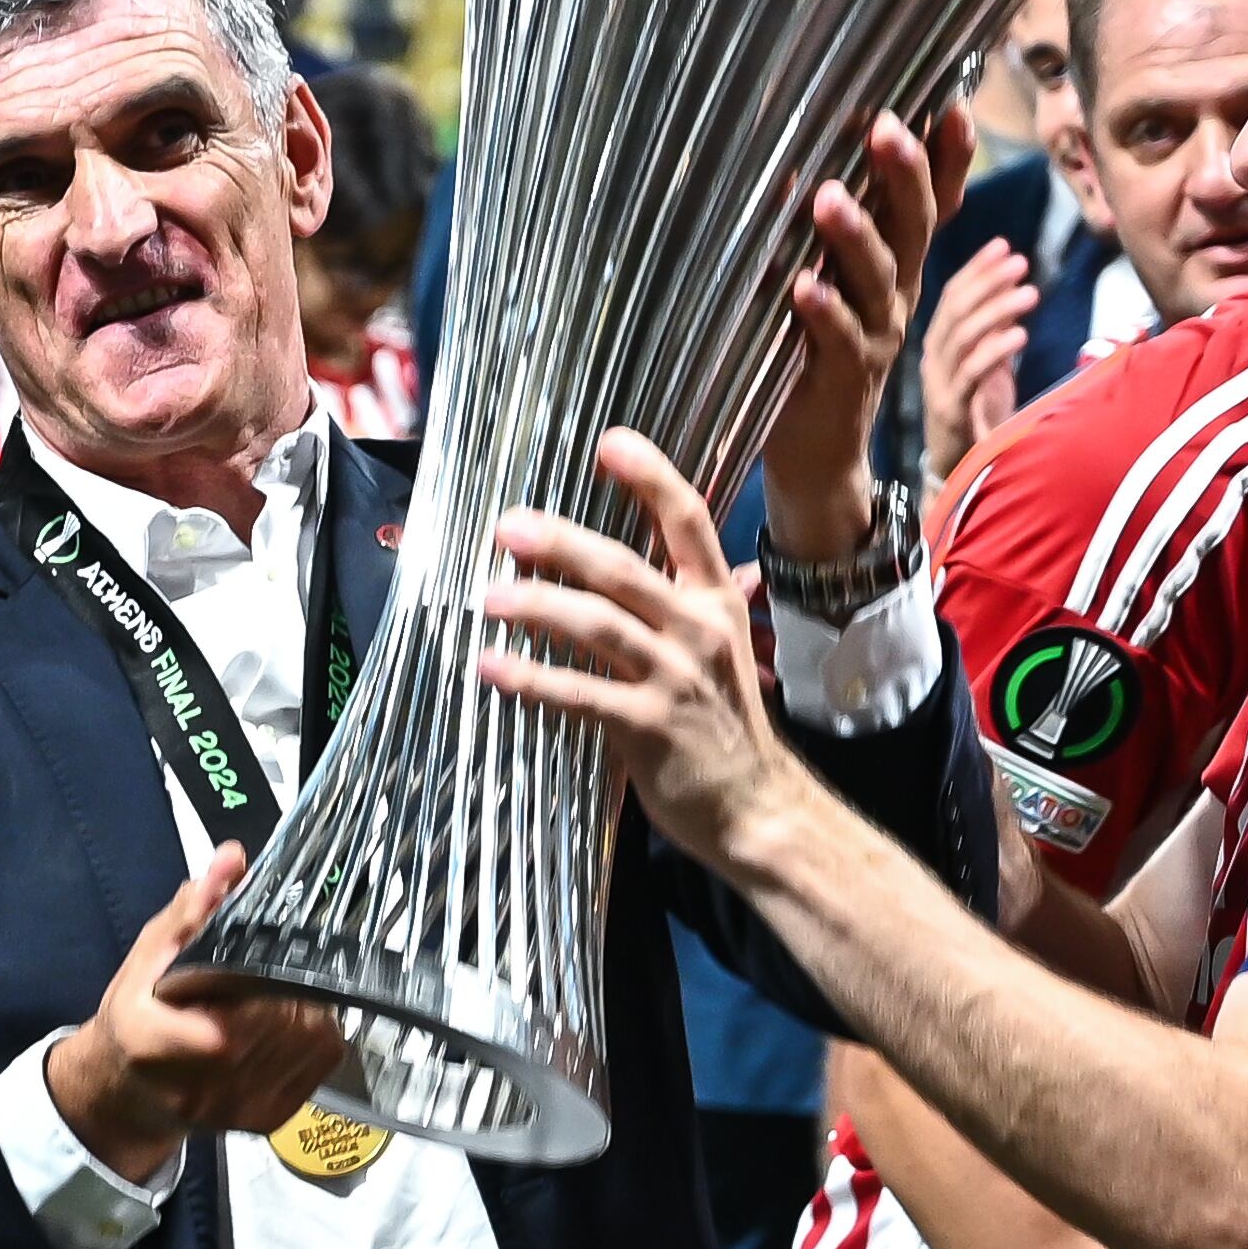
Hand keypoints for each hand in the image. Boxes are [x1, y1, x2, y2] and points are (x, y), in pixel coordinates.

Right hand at [44, 843, 350, 1179]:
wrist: (128, 1094)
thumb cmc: (137, 1019)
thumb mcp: (148, 957)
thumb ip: (192, 910)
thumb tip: (233, 859)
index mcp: (157, 1042)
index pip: (238, 1012)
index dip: (264, 975)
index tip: (265, 952)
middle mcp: (202, 1087)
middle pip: (284, 1021)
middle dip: (288, 984)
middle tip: (271, 968)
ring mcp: (239, 1109)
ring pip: (311, 1041)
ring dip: (305, 1008)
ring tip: (276, 993)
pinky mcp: (269, 1121)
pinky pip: (319, 1065)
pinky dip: (314, 1036)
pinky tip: (286, 1023)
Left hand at [478, 428, 818, 870]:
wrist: (756, 805)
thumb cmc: (725, 725)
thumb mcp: (720, 648)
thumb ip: (680, 601)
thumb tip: (628, 560)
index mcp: (716, 601)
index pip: (689, 522)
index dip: (650, 477)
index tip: (609, 443)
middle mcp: (698, 630)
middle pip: (624, 568)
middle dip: (561, 543)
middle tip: (509, 525)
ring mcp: (673, 678)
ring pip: (597, 625)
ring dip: (538, 605)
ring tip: (490, 596)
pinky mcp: (647, 727)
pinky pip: (580, 694)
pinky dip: (532, 679)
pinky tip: (493, 666)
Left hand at [761, 102, 968, 561]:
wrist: (816, 454)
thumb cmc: (815, 352)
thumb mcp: (838, 284)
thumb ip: (841, 232)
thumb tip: (810, 157)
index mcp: (896, 268)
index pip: (931, 203)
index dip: (945, 158)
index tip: (950, 105)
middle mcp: (896, 297)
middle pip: (913, 228)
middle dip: (905, 175)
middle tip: (888, 127)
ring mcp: (874, 337)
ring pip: (877, 279)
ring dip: (856, 237)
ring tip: (830, 198)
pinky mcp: (842, 377)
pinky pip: (837, 339)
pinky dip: (823, 312)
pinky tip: (803, 286)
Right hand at [918, 233, 1043, 488]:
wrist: (963, 478)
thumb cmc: (979, 421)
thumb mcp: (990, 369)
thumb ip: (995, 333)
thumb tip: (1014, 292)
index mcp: (939, 348)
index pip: (952, 297)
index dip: (976, 270)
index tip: (1003, 245)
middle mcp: (932, 362)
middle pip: (954, 310)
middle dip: (987, 281)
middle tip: (1020, 262)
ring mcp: (939, 386)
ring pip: (962, 336)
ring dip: (996, 309)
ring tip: (1030, 292)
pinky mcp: (951, 411)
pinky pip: (971, 373)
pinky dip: (995, 350)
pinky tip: (1020, 333)